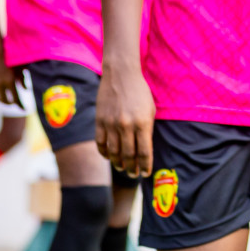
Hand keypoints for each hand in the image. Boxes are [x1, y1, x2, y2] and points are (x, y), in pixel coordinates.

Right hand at [0, 34, 23, 107]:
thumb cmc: (8, 52)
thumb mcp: (18, 64)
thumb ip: (22, 77)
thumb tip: (26, 88)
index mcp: (9, 80)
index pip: (15, 97)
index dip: (20, 105)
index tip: (24, 109)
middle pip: (4, 99)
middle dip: (9, 103)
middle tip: (13, 103)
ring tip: (3, 99)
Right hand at [95, 62, 155, 177]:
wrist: (121, 75)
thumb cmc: (140, 92)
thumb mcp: (150, 110)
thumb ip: (147, 129)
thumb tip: (144, 150)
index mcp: (142, 123)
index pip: (144, 152)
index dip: (145, 166)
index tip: (146, 173)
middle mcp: (126, 126)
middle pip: (129, 156)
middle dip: (132, 169)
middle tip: (133, 175)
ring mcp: (111, 124)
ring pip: (114, 152)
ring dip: (118, 164)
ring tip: (122, 168)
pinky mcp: (99, 121)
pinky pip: (100, 143)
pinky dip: (105, 153)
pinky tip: (109, 157)